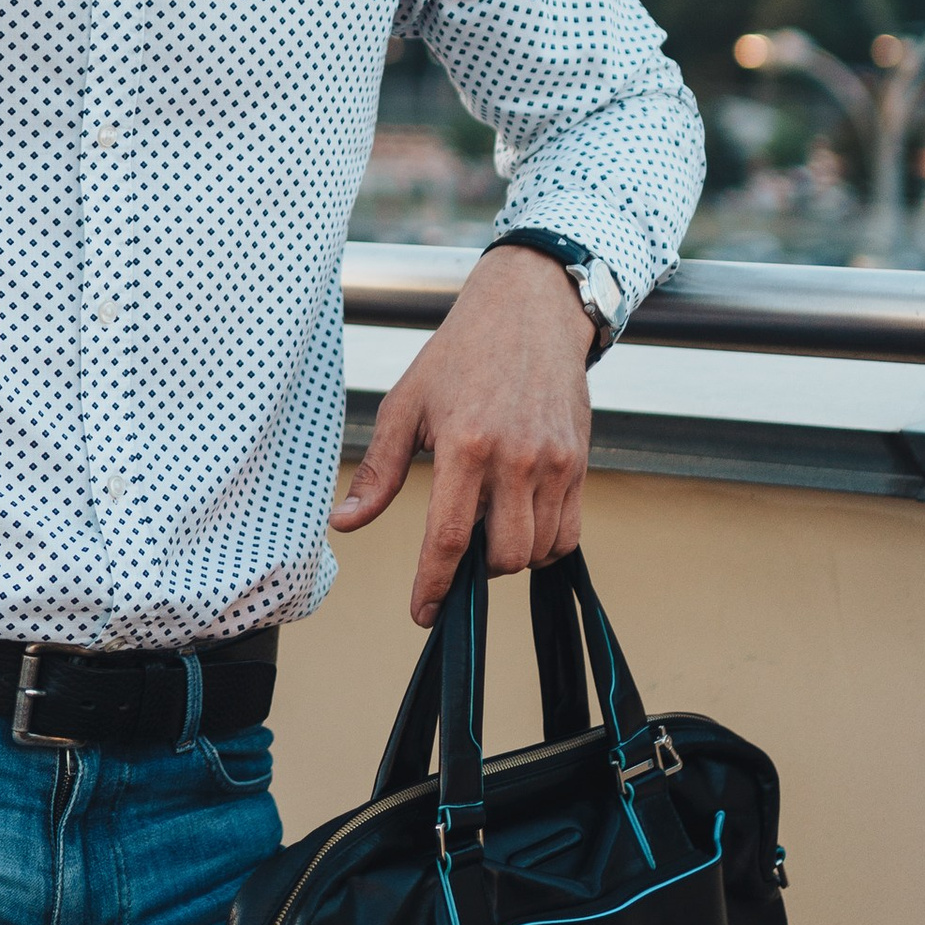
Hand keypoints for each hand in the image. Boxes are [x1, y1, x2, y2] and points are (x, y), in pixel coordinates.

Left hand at [330, 241, 593, 623]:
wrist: (531, 312)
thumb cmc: (461, 354)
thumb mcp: (406, 404)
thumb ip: (380, 472)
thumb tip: (344, 524)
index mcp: (465, 445)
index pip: (449, 538)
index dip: (434, 586)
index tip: (423, 613)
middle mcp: (516, 458)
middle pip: (501, 555)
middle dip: (476, 570)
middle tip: (458, 550)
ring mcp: (555, 462)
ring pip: (538, 550)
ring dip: (511, 557)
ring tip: (487, 527)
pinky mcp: (580, 462)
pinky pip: (569, 532)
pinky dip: (544, 545)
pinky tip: (520, 524)